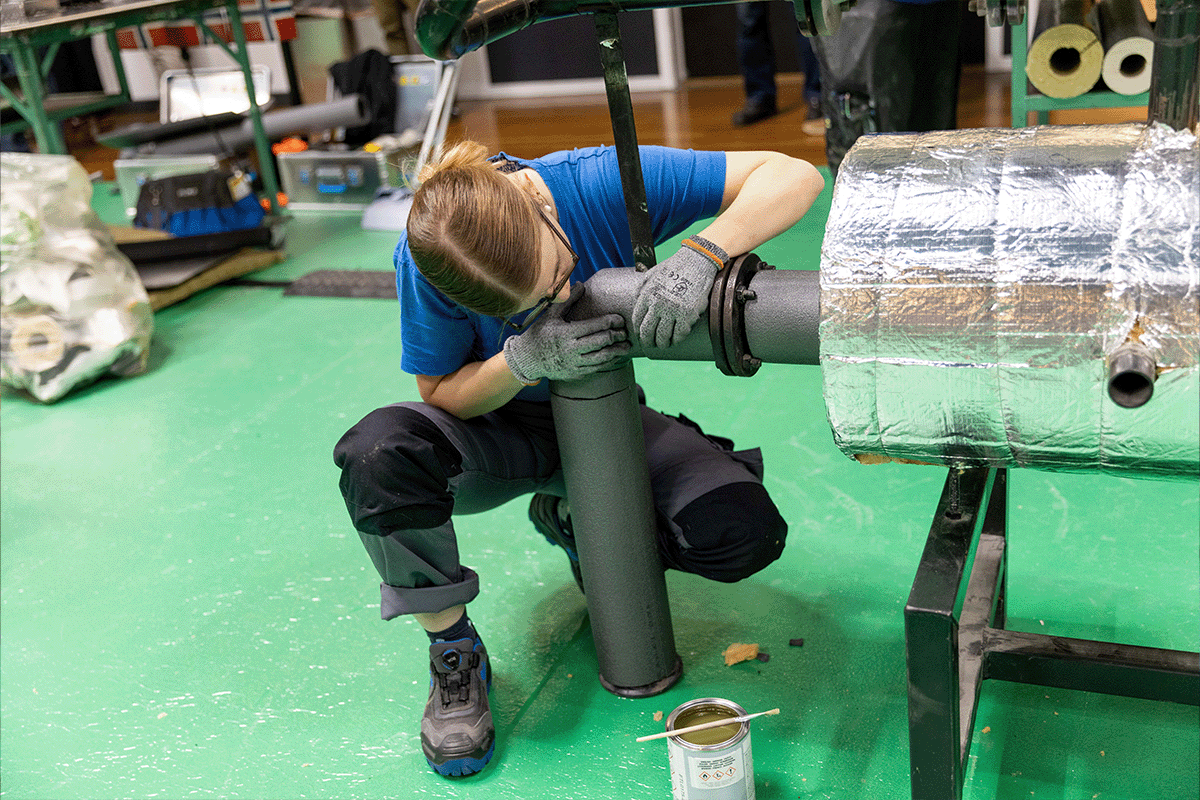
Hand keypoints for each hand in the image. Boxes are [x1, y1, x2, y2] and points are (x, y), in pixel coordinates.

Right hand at [503, 284, 631, 384]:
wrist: (528, 358)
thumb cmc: (540, 333)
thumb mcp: (551, 315)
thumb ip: (568, 300)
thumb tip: (581, 284)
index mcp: (566, 333)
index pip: (594, 326)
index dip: (611, 321)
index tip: (620, 319)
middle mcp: (571, 349)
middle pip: (601, 342)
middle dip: (617, 336)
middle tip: (625, 332)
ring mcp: (574, 363)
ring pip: (602, 358)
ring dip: (617, 352)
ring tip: (627, 346)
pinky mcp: (576, 373)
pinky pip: (596, 368)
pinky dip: (608, 362)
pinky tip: (615, 356)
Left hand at [632, 238, 724, 348]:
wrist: (697, 262)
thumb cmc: (675, 267)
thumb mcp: (652, 274)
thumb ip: (642, 288)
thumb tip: (635, 299)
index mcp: (647, 295)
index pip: (637, 319)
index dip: (637, 330)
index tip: (640, 335)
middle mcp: (658, 304)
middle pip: (647, 331)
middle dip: (647, 341)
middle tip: (649, 345)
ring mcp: (673, 311)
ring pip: (662, 336)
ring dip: (662, 344)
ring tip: (663, 345)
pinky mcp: (688, 315)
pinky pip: (679, 334)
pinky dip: (676, 340)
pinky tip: (675, 340)